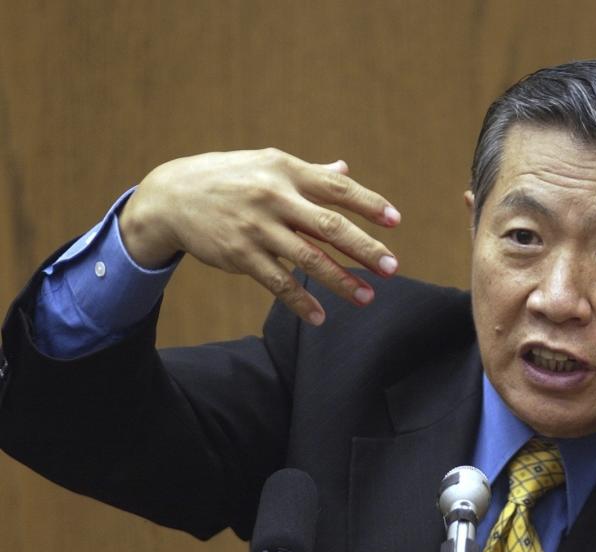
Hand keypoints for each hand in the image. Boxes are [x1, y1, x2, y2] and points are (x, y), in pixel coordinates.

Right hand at [119, 148, 400, 324]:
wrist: (172, 195)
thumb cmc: (229, 177)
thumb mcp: (267, 164)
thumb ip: (309, 173)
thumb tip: (345, 170)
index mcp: (286, 171)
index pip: (336, 188)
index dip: (369, 204)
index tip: (396, 221)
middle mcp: (274, 198)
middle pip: (329, 226)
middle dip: (365, 248)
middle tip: (392, 267)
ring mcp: (257, 228)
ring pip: (308, 259)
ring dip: (340, 281)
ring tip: (367, 298)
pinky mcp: (240, 255)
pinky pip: (277, 282)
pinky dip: (301, 301)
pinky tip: (320, 317)